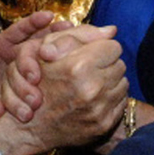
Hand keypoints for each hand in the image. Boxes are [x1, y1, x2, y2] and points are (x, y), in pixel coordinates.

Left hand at [0, 11, 69, 98]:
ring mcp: (29, 71)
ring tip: (63, 72)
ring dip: (49, 71)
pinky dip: (38, 94)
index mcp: (8, 42)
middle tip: (53, 53)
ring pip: (43, 67)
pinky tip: (46, 98)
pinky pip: (35, 90)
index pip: (22, 29)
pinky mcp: (30, 89)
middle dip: (49, 46)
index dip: (35, 22)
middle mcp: (23, 54)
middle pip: (39, 46)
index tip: (49, 16)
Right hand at [0, 25, 118, 121]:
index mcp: (78, 66)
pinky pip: (120, 102)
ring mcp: (99, 109)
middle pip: (120, 64)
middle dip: (106, 63)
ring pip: (123, 83)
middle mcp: (92, 89)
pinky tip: (93, 97)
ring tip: (90, 81)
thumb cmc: (37, 80)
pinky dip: (109, 98)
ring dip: (109, 80)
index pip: (113, 47)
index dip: (101, 47)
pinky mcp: (103, 124)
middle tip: (89, 67)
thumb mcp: (49, 48)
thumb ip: (81, 34)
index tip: (91, 52)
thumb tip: (112, 30)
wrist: (31, 124)